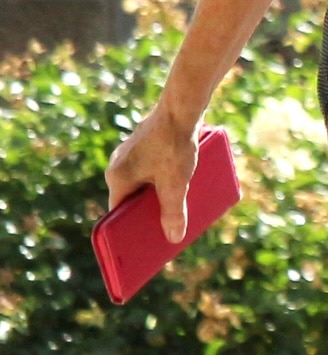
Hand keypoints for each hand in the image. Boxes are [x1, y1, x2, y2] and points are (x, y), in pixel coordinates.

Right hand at [102, 101, 207, 245]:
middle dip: (148, 215)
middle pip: (132, 199)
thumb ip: (174, 212)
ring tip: (178, 212)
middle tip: (165, 232)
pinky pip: (151, 171)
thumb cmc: (174, 145)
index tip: (139, 246)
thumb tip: (173, 238)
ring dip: (159, 197)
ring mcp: (130, 155)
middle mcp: (118, 166)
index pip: (118, 212)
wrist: (181, 108)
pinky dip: (164, 181)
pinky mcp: (144, 146)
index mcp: (117, 177)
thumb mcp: (176, 184)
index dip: (128, 230)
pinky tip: (182, 187)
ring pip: (143, 184)